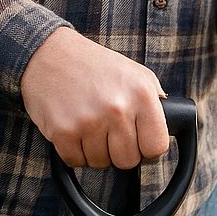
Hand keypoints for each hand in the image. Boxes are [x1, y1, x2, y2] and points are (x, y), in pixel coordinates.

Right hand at [21, 27, 169, 168]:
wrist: (46, 52)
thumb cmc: (95, 66)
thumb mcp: (135, 73)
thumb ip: (155, 102)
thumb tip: (170, 128)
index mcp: (141, 95)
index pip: (156, 147)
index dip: (148, 150)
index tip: (139, 144)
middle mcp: (117, 108)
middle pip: (128, 161)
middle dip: (120, 152)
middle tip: (109, 133)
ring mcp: (89, 121)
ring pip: (102, 163)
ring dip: (96, 152)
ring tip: (89, 126)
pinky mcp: (63, 131)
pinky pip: (77, 162)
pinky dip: (75, 152)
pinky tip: (74, 130)